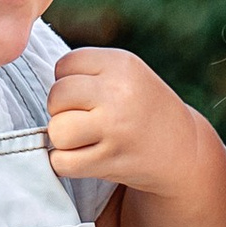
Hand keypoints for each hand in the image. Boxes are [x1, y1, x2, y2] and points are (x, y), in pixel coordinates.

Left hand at [45, 45, 210, 197]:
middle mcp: (119, 92)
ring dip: (63, 139)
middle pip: (56, 96)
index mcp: (122, 63)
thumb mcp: (127, 74)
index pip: (65, 65)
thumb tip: (42, 84)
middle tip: (83, 119)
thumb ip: (89, 71)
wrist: (183, 150)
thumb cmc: (143, 108)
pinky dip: (66, 163)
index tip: (87, 96)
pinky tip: (86, 158)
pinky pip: (62, 162)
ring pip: (56, 130)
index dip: (67, 82)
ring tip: (84, 139)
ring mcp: (115, 127)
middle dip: (61, 110)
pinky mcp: (111, 159)